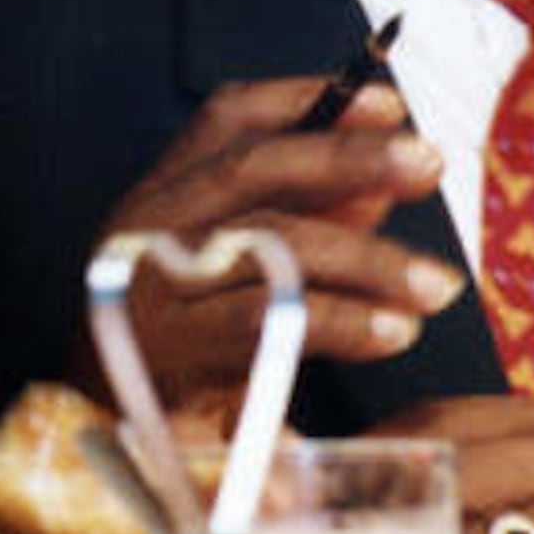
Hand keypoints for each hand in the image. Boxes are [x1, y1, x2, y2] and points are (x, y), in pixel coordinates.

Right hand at [85, 80, 459, 417]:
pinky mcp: (169, 347)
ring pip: (268, 243)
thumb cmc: (179, 347)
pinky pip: (264, 319)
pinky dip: (337, 321)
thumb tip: (379, 190)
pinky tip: (391, 331)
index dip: (307, 99)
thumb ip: (302, 223)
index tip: (387, 102)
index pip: (229, 118)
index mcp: (163, 192)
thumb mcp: (233, 272)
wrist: (98, 434)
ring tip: (435, 284)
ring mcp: (153, 282)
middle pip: (252, 167)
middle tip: (428, 162)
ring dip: (364, 258)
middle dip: (348, 157)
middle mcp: (148, 223)